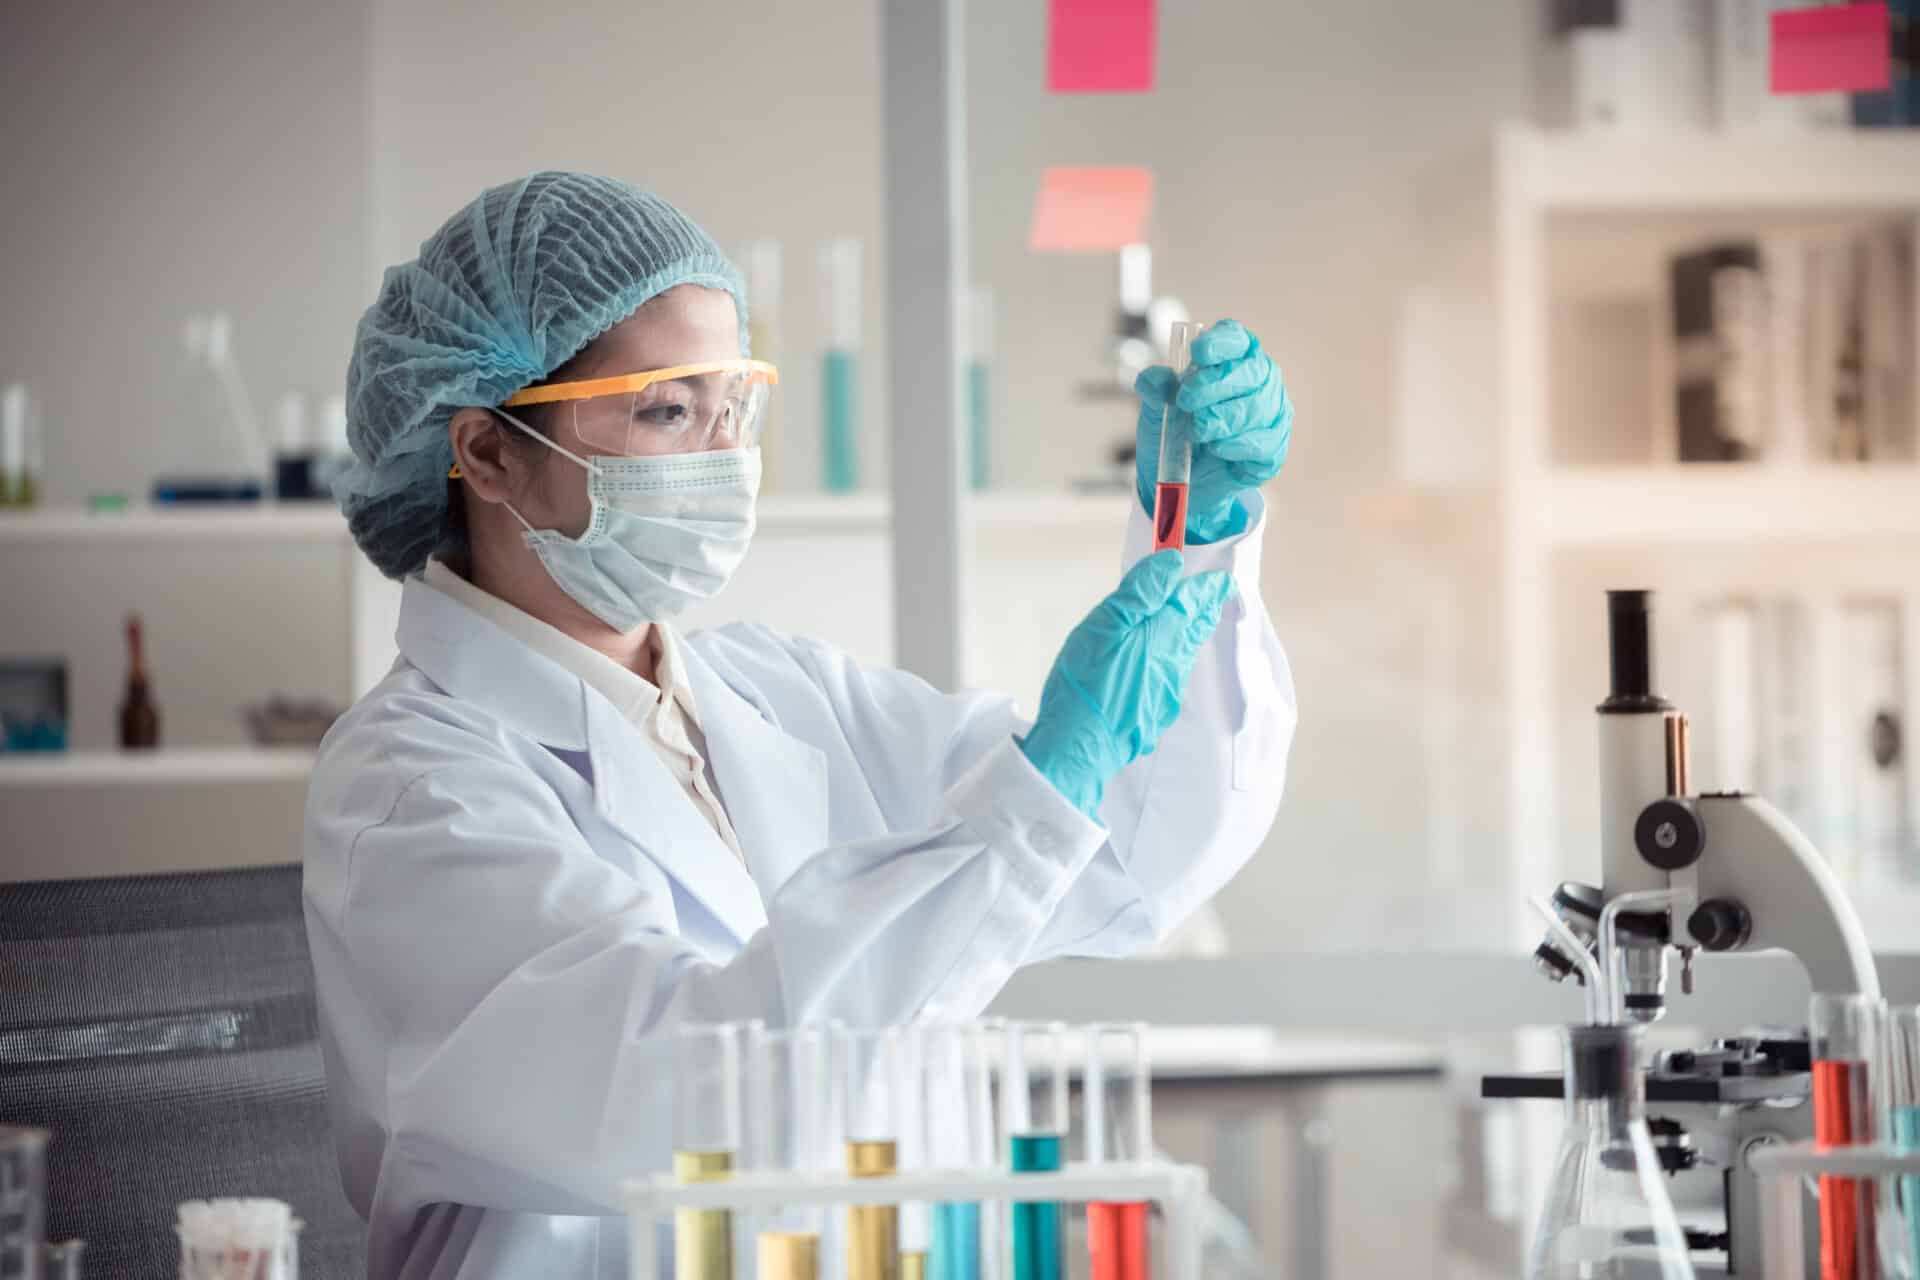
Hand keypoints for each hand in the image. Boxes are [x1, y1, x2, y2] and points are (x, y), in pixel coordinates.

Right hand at [1019, 551, 1234, 817]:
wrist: (1080, 751)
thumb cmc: (1086, 683)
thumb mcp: (1105, 626)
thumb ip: (1140, 593)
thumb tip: (1171, 564)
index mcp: (1163, 638)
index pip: (1192, 605)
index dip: (1206, 589)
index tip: (1219, 579)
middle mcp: (1173, 666)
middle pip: (1194, 632)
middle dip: (1203, 611)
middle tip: (1213, 598)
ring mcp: (1166, 696)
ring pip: (1184, 657)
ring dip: (1188, 637)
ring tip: (1188, 625)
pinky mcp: (1153, 718)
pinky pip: (1170, 681)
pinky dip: (1171, 663)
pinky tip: (1158, 668)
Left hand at [1134, 319, 1292, 543]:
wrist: (1180, 478)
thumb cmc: (1175, 429)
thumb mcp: (1157, 407)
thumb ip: (1155, 389)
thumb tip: (1154, 381)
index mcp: (1231, 358)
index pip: (1235, 338)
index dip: (1221, 342)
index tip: (1198, 352)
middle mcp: (1258, 380)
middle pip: (1250, 371)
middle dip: (1215, 385)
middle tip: (1185, 401)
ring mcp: (1271, 413)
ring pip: (1257, 408)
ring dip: (1222, 419)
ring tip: (1195, 431)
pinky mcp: (1273, 447)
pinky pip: (1263, 443)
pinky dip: (1236, 446)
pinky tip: (1217, 449)